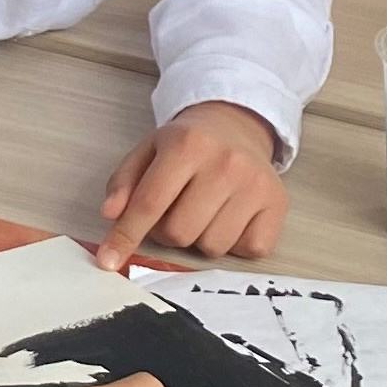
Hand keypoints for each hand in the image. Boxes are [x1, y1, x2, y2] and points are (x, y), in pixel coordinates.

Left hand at [94, 101, 288, 269]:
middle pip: (180, 233)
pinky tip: (231, 218)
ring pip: (212, 248)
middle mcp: (226, 163)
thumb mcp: (149, 150)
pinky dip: (234, 244)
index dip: (126, 236)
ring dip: (201, 239)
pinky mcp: (277, 205)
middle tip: (175, 211)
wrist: (237, 125)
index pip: (149, 202)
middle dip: (168, 232)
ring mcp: (255, 185)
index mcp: (188, 145)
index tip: (108, 260)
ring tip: (204, 212)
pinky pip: (247, 250)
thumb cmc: (189, 144)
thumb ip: (125, 182)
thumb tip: (111, 214)